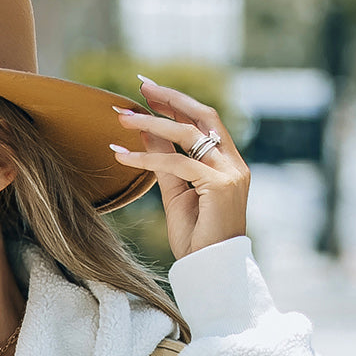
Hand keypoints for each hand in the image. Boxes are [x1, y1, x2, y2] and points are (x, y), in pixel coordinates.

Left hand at [109, 76, 249, 260]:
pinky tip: (122, 155)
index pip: (203, 121)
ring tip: (122, 119)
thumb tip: (145, 130)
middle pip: (202, 116)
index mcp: (227, 162)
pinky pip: (177, 164)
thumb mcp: (176, 192)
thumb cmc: (196, 236)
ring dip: (152, 123)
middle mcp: (233, 162)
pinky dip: (146, 157)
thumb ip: (165, 160)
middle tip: (141, 87)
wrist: (210, 269)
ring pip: (187, 136)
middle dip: (170, 99)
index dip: (177, 103)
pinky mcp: (220, 185)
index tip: (150, 90)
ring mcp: (230, 172)